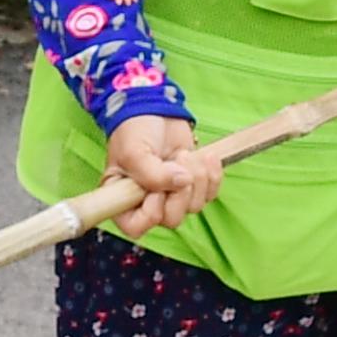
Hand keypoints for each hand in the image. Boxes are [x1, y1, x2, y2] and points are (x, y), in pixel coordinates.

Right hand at [104, 114, 220, 233]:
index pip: (136, 227)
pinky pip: (211, 193)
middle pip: (172, 219)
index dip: (151, 212)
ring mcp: (173, 195)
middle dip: (179, 192)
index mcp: (124, 199)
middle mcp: (148, 203)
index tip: (155, 190)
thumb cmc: (134, 130)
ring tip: (183, 154)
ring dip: (196, 177)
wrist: (154, 108)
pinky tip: (205, 157)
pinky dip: (213, 175)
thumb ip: (152, 174)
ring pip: (194, 206)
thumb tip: (182, 183)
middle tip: (174, 163)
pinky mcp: (193, 185)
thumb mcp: (135, 151)